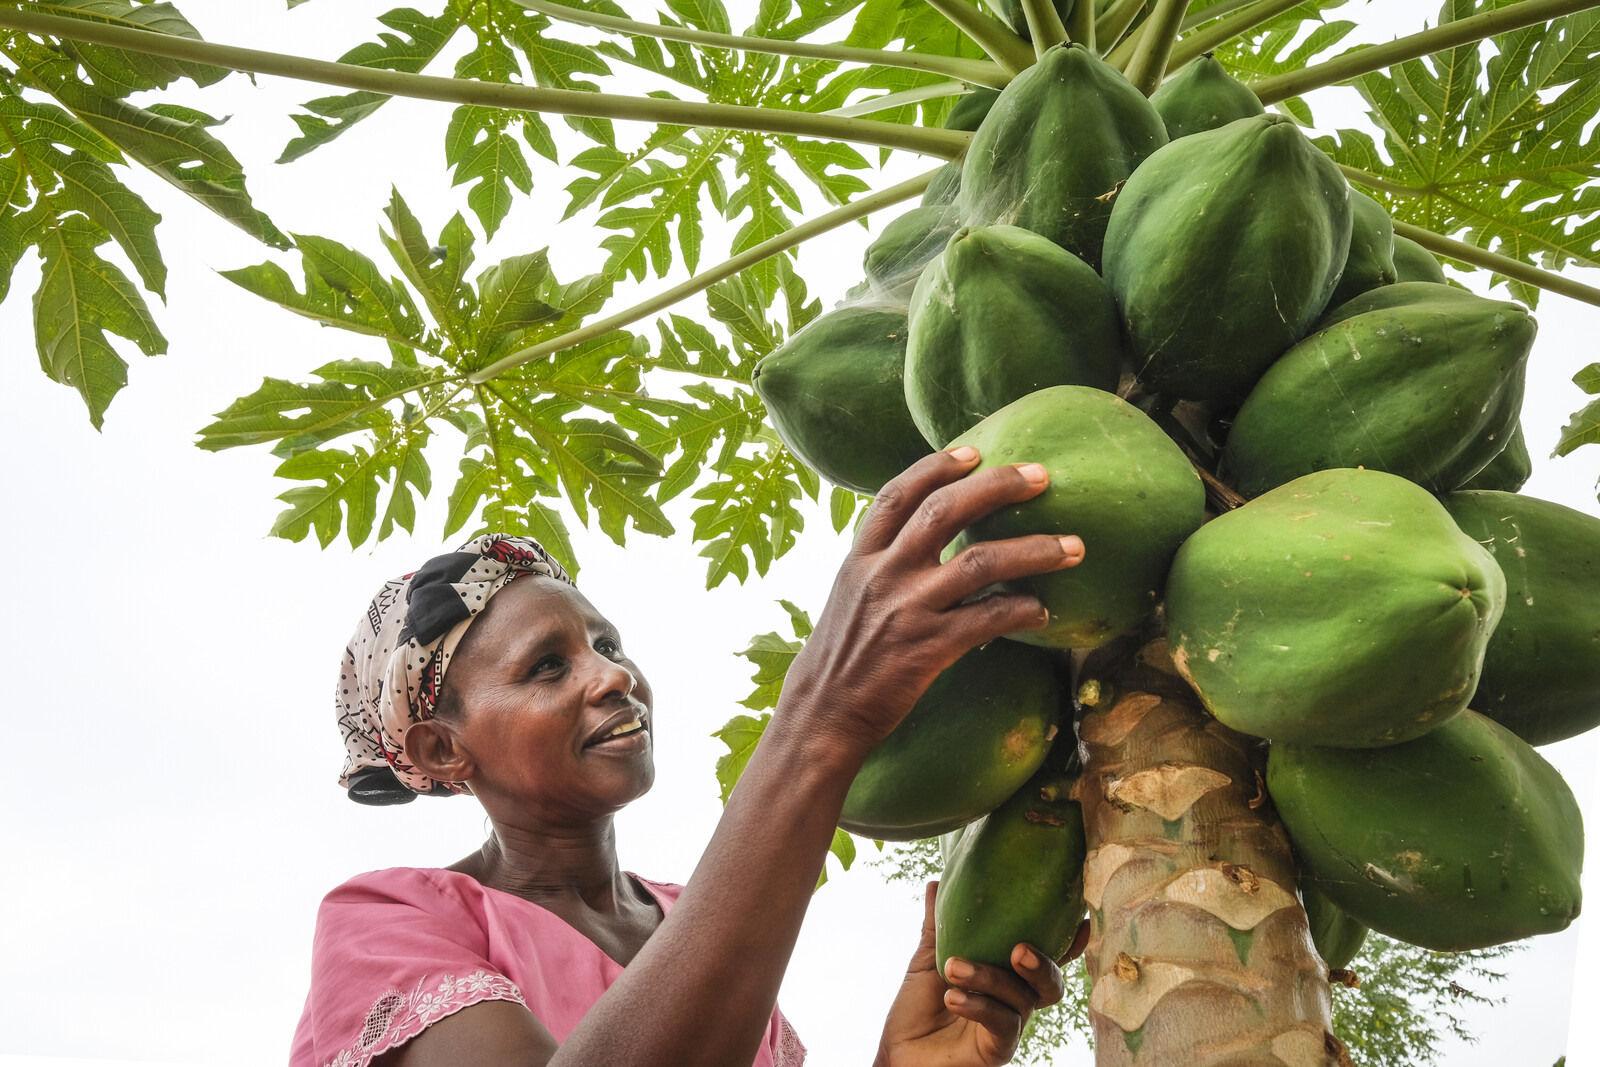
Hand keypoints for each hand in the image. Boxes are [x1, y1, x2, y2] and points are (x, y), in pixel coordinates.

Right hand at [778, 447, 1084, 759]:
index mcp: (860, 558)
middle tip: (1041, 476)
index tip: (974, 451)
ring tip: (1073, 547)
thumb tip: (922, 544)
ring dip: (1034, 550)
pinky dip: (1021, 610)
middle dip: (998, 486)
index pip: (897, 494)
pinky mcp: (929, 648)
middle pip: (945, 510)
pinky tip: (1042, 610)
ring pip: (981, 561)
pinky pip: (988, 619)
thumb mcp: (850, 596)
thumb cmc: (841, 658)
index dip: (937, 465)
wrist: (821, 714)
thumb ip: (883, 566)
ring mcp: (907, 609)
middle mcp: (883, 573)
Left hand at [875, 882, 1086, 1066]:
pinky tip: (953, 997)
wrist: (899, 1052)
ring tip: (954, 967)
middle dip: (1043, 963)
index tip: (1081, 920)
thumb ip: (938, 926)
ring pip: (1021, 999)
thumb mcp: (928, 960)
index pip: (1045, 956)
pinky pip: (1002, 1025)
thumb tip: (936, 883)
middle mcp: (1015, 1001)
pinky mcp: (997, 1049)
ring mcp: (1009, 1027)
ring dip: (989, 978)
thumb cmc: (917, 1009)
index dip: (1068, 941)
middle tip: (1019, 948)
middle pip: (1051, 983)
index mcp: (1007, 976)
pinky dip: (978, 1005)